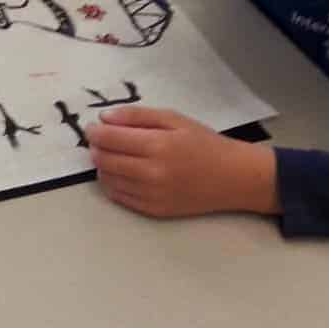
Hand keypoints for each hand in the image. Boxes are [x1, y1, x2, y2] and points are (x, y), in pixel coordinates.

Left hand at [88, 106, 279, 218]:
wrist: (235, 178)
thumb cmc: (205, 144)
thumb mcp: (174, 120)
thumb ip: (137, 116)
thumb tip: (104, 119)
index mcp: (157, 146)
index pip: (109, 139)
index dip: (94, 132)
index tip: (93, 128)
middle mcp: (152, 173)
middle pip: (103, 160)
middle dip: (96, 148)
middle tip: (101, 141)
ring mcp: (152, 195)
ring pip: (107, 180)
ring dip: (102, 166)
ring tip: (113, 156)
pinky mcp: (155, 211)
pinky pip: (119, 197)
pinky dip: (113, 183)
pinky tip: (122, 173)